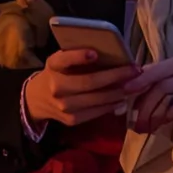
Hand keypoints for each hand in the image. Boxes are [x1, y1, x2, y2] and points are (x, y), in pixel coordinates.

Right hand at [24, 49, 139, 126]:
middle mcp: (56, 86)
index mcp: (53, 66)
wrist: (37, 99)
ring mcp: (63, 106)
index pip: (64, 59)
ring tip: (133, 85)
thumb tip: (111, 53)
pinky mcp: (71, 120)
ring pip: (96, 99)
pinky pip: (96, 112)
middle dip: (115, 76)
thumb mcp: (60, 61)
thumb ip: (77, 56)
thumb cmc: (57, 74)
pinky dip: (111, 105)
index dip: (78, 57)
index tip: (94, 53)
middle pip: (88, 82)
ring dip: (118, 92)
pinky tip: (121, 99)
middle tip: (134, 71)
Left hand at [121, 55, 172, 134]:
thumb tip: (125, 91)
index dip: (139, 80)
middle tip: (134, 121)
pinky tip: (162, 123)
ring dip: (153, 113)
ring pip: (167, 94)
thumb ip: (152, 85)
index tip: (124, 91)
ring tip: (145, 127)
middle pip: (159, 83)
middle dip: (144, 103)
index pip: (154, 69)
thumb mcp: (170, 87)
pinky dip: (168, 114)